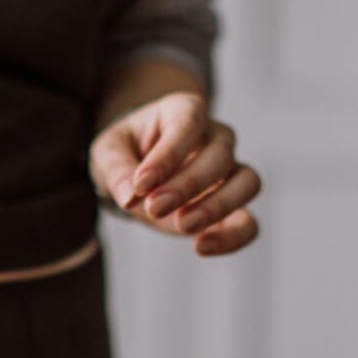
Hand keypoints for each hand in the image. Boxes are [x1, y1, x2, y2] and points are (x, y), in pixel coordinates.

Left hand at [91, 91, 260, 255]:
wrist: (139, 175)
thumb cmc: (127, 152)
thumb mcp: (108, 152)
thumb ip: (116, 170)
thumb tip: (129, 196)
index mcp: (184, 110)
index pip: (188, 125)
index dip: (168, 155)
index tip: (141, 184)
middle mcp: (216, 136)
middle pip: (220, 155)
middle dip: (188, 185)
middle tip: (154, 208)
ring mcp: (231, 170)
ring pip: (247, 182)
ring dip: (218, 207)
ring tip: (183, 226)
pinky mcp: (234, 206)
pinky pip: (249, 223)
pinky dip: (233, 237)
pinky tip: (201, 247)